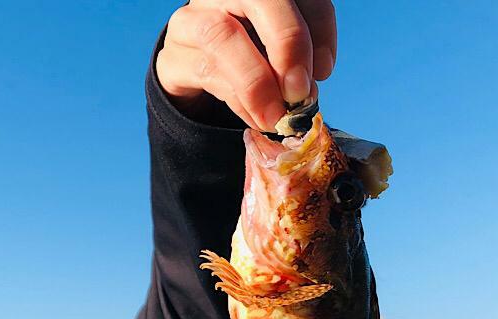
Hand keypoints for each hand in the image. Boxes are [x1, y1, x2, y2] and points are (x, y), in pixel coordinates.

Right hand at [156, 0, 336, 130]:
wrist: (193, 71)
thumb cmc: (247, 54)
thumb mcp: (279, 49)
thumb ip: (300, 55)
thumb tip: (311, 82)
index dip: (318, 27)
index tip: (324, 71)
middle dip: (288, 44)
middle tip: (300, 91)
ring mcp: (191, 20)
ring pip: (222, 36)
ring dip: (257, 82)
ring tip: (278, 116)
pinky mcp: (172, 57)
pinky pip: (207, 73)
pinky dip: (239, 101)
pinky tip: (257, 118)